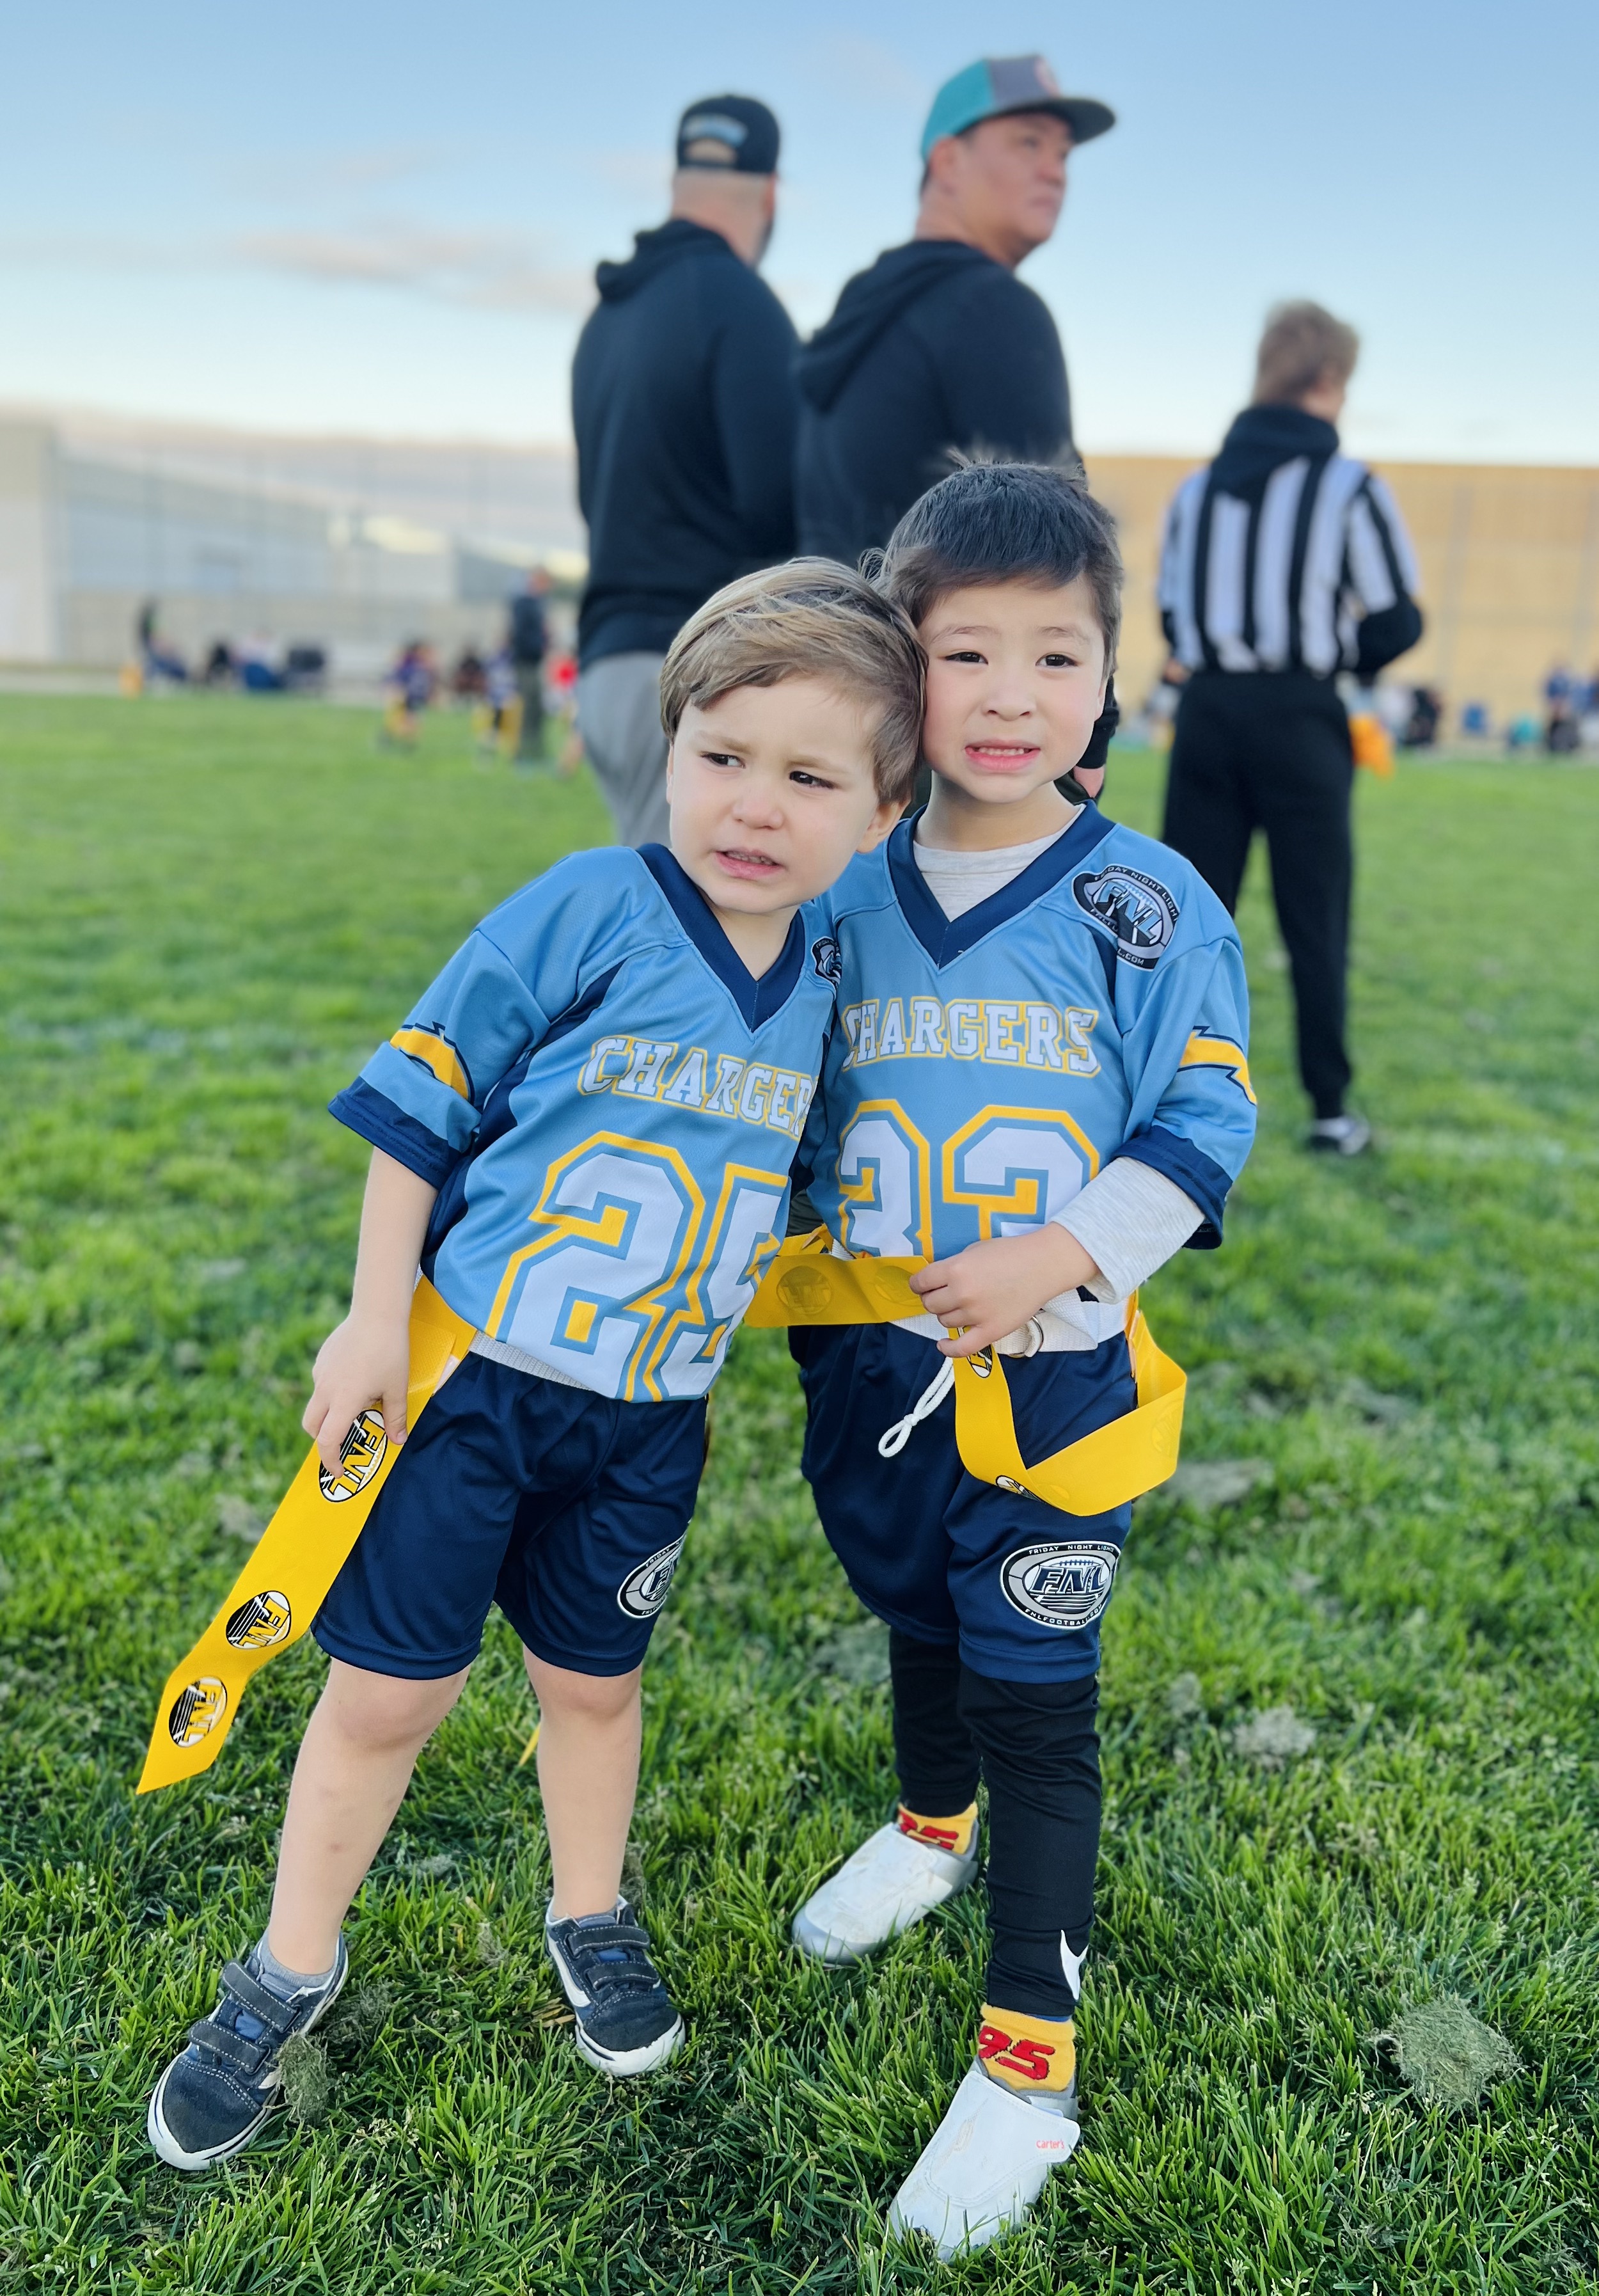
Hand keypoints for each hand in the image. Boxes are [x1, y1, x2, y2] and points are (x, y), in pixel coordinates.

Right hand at [302, 1311, 412, 1472]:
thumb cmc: (390, 1352)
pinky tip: (356, 1378)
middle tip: (342, 1443)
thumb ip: (395, 1418)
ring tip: (357, 1406)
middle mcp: (326, 1389)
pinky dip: (332, 1391)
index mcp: (344, 1401)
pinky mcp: (322, 1359)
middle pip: (311, 1426)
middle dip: (322, 1441)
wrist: (377, 1313)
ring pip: (316, 1404)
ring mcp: (321, 1373)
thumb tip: (397, 1441)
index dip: (330, 1461)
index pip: (327, 1441)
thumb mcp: (397, 1388)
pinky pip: (322, 1383)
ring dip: (329, 1414)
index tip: (339, 1471)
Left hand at [909, 1227, 1100, 1358]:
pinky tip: (942, 1344)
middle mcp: (961, 1293)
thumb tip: (937, 1281)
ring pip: (945, 1322)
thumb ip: (953, 1266)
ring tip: (960, 1307)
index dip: (918, 1284)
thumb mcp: (974, 1250)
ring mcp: (975, 1315)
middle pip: (931, 1304)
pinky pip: (961, 1348)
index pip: (921, 1282)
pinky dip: (948, 1348)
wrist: (1043, 1265)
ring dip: (947, 1315)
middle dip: (933, 1299)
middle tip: (944, 1294)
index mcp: (955, 1269)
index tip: (922, 1286)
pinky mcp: (990, 1332)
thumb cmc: (1010, 1253)